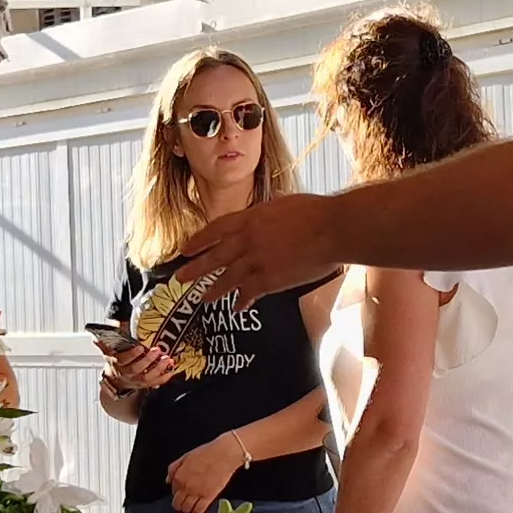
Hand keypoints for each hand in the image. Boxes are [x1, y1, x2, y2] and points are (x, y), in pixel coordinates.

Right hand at [105, 342, 181, 391]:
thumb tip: (98, 331)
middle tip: (156, 350)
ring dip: (158, 368)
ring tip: (167, 358)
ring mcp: (136, 381)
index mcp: (116, 363)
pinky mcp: (145, 384)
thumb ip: (107, 338)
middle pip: (136, 369)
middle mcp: (126, 374)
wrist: (116, 379)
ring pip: (147, 377)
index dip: (131, 355)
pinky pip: (156, 382)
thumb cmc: (115, 360)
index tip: (139, 347)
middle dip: (147, 360)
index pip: (123, 360)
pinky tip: (171, 368)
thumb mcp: (109, 348)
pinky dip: (165, 376)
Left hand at [166, 438, 244, 512]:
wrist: (223, 455)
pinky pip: (199, 511)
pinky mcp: (208, 498)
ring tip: (189, 510)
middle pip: (177, 503)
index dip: (177, 493)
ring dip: (187, 511)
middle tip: (183, 504)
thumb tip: (168, 481)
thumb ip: (173, 469)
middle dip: (179, 505)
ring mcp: (196, 494)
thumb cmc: (206, 453)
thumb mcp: (185, 457)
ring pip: (186, 509)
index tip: (182, 493)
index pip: (173, 491)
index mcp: (178, 477)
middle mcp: (185, 487)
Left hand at [173, 192, 344, 305]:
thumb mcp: (286, 203)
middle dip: (195, 268)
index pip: (216, 229)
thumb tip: (272, 203)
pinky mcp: (270, 279)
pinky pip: (249, 293)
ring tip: (202, 298)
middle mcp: (248, 239)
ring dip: (212, 289)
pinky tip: (236, 309)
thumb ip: (272, 209)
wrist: (333, 228)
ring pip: (227, 278)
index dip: (199, 240)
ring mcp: (257, 260)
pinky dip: (241, 302)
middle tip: (179, 277)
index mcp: (251, 217)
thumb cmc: (317, 212)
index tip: (185, 249)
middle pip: (214, 256)